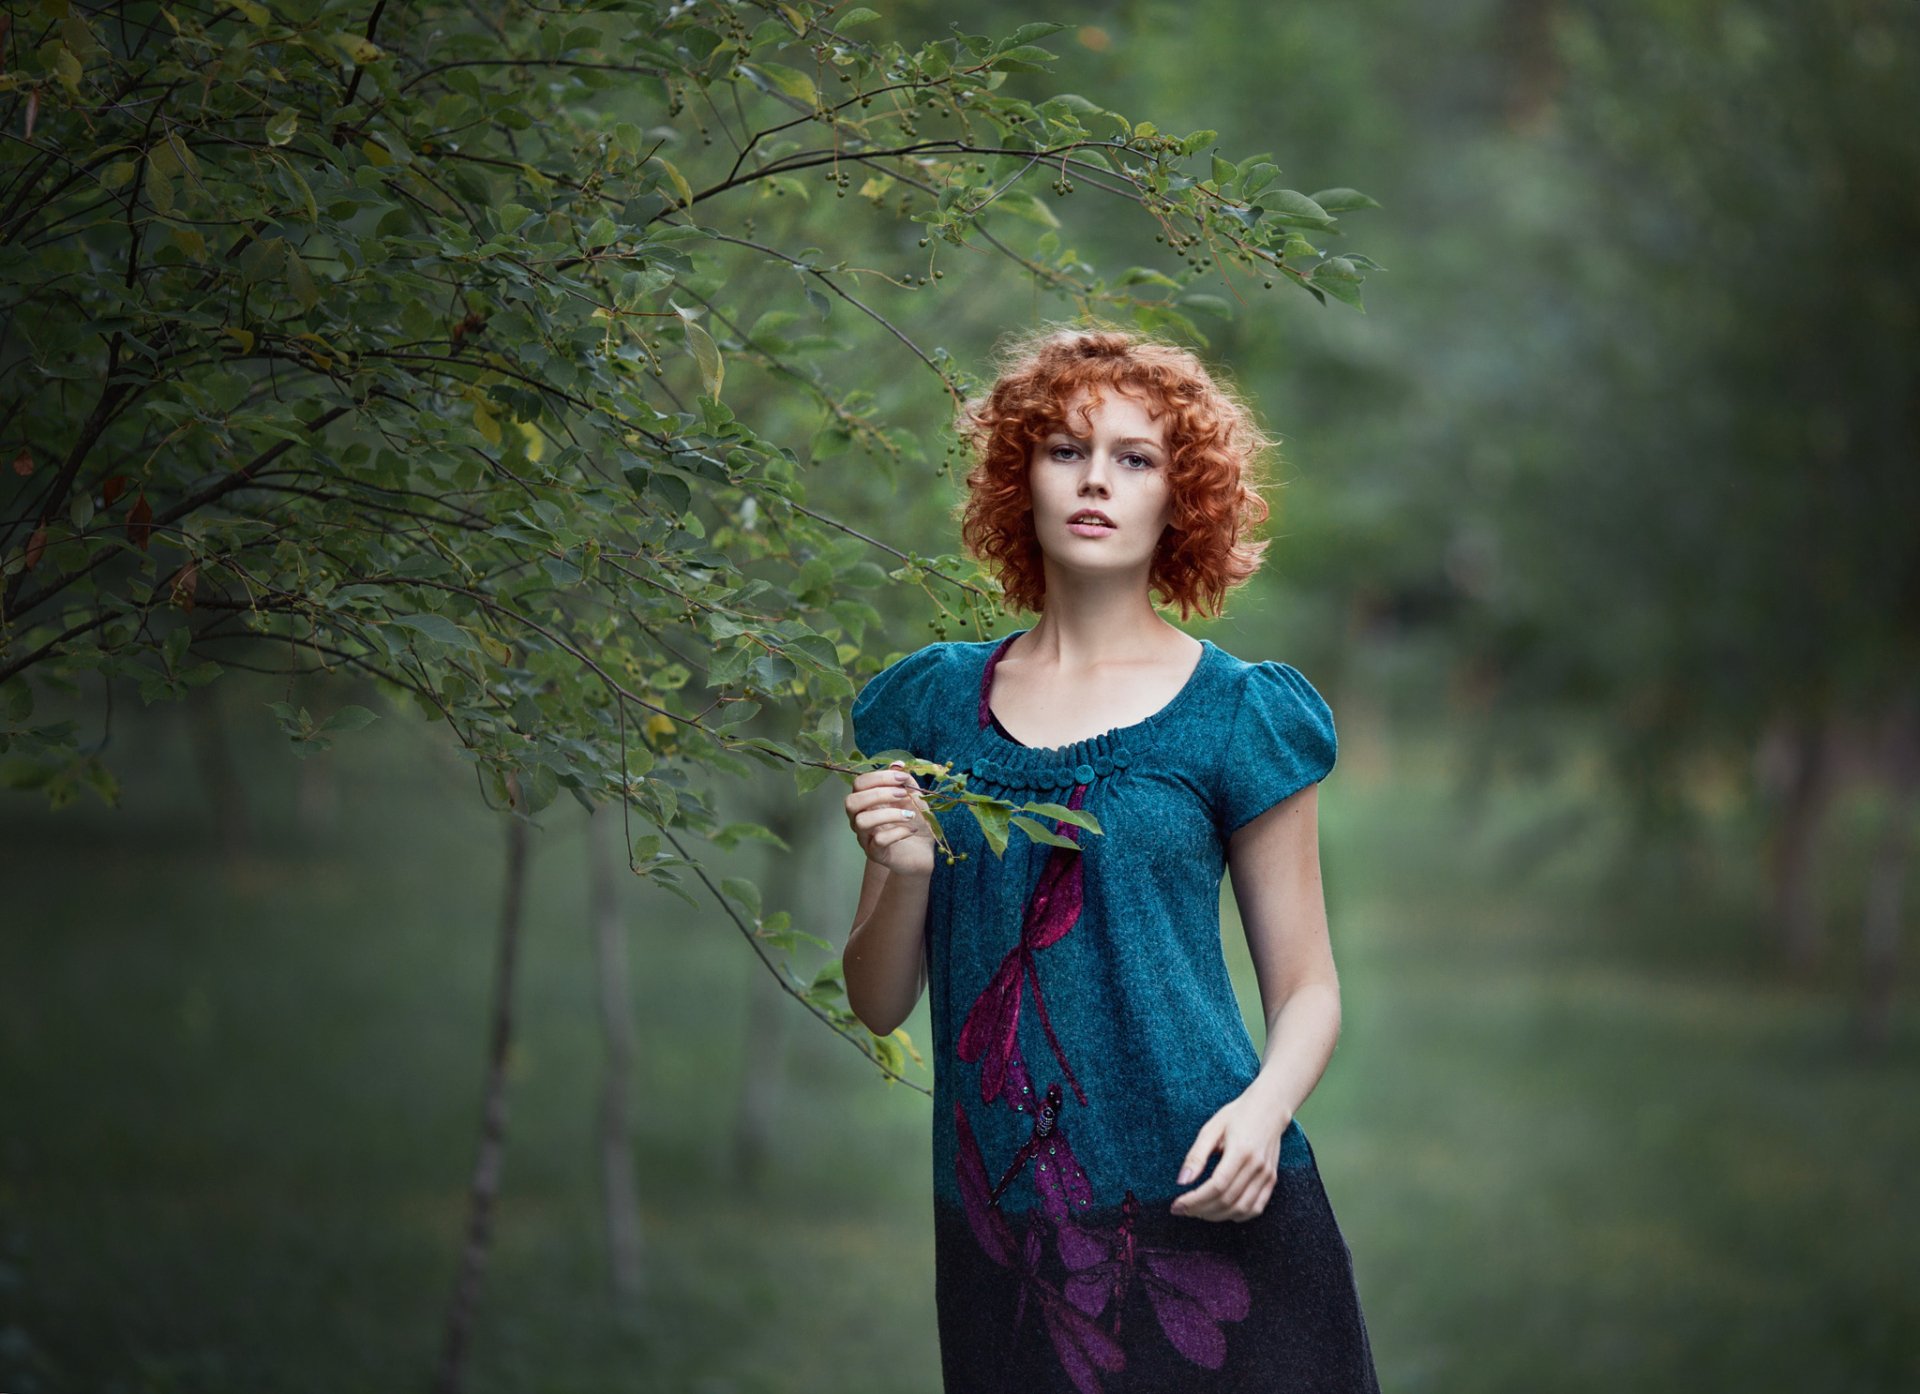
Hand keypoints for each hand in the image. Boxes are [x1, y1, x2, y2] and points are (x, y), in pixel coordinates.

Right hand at [844, 759, 934, 876]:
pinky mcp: (875, 853)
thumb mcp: (913, 796)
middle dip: (878, 794)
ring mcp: (865, 837)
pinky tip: (911, 829)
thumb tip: (897, 764)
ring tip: (910, 815)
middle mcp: (859, 818)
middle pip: (851, 802)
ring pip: (862, 821)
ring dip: (889, 814)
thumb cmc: (913, 820)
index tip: (903, 778)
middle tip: (903, 795)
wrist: (922, 850)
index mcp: (866, 801)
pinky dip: (898, 832)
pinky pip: (878, 841)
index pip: (859, 783)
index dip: (880, 777)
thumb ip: (904, 781)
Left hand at [1168, 1088, 1289, 1221]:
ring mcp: (1267, 1175)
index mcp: (1241, 1151)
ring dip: (1217, 1216)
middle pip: (1227, 1200)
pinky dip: (1237, 1215)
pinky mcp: (1272, 1180)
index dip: (1195, 1200)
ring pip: (1241, 1209)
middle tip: (1182, 1209)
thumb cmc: (1236, 1115)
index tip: (1177, 1205)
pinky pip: (1256, 1208)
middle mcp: (1257, 1166)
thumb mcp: (1211, 1128)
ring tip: (1197, 1211)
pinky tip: (1220, 1211)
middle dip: (1201, 1210)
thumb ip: (1196, 1155)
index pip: (1217, 1186)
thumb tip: (1181, 1182)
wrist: (1269, 1108)